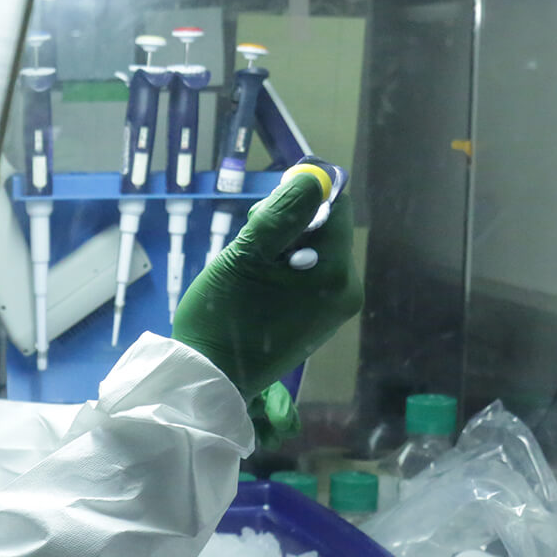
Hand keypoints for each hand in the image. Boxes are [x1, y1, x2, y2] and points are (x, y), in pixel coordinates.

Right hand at [171, 172, 361, 399]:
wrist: (210, 379)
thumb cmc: (223, 317)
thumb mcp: (246, 256)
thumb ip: (282, 214)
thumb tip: (313, 178)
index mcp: (335, 274)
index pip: (335, 208)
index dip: (303, 194)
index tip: (265, 205)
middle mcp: (345, 291)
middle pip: (325, 231)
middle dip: (288, 224)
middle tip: (249, 238)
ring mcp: (333, 311)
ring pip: (314, 254)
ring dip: (282, 248)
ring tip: (247, 267)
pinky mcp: (317, 324)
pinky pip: (307, 279)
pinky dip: (283, 272)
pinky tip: (254, 287)